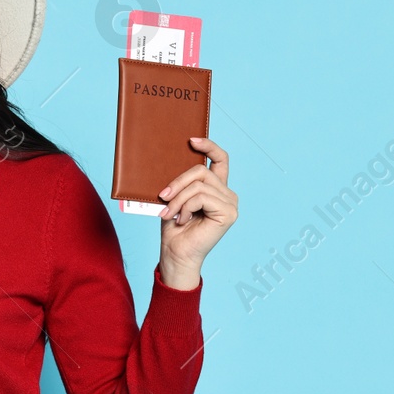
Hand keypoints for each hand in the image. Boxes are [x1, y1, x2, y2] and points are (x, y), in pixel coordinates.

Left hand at [156, 137, 237, 281]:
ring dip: (178, 199)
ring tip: (169, 213)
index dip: (209, 146)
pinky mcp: (228, 213)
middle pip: (202, 171)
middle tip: (163, 197)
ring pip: (199, 185)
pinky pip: (201, 197)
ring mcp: (230, 203)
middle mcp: (228, 194)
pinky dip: (186, 207)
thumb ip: (181, 181)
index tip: (191, 140)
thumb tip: (171, 157)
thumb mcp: (175, 197)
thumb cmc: (173, 227)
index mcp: (216, 188)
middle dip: (178, 182)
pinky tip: (182, 219)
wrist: (176, 253)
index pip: (220, 159)